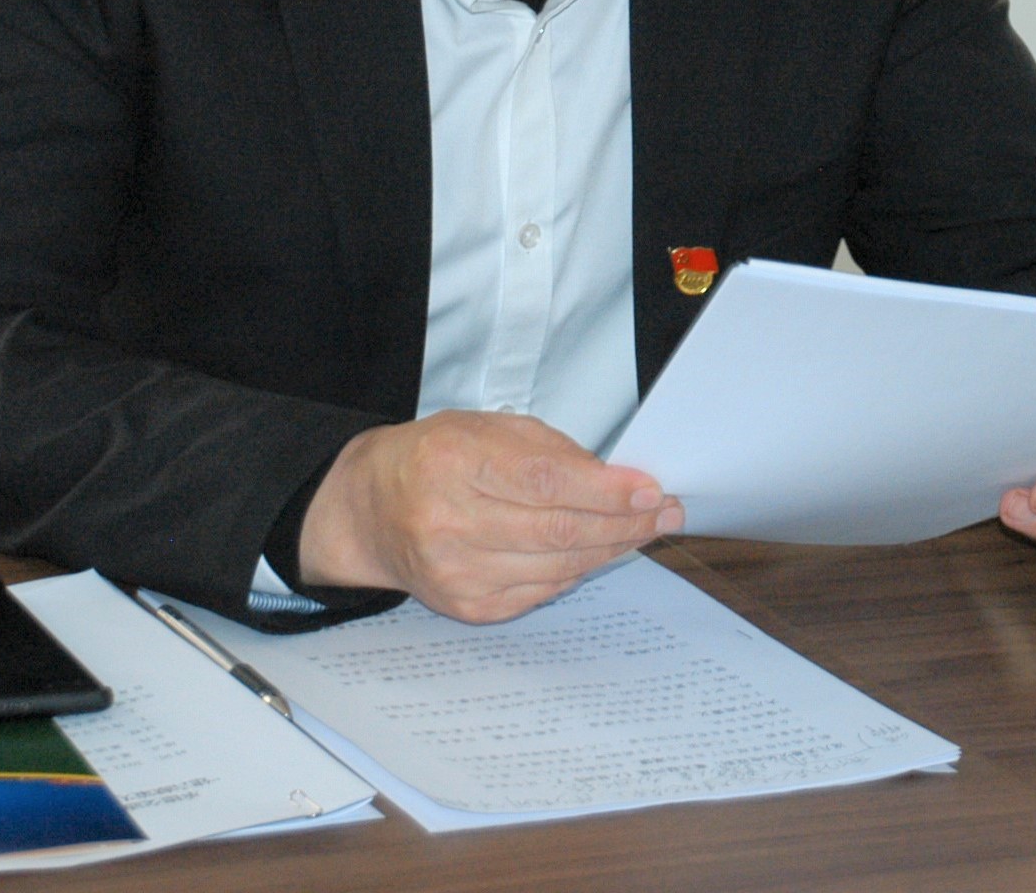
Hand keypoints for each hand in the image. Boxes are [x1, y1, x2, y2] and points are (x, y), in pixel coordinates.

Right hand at [297, 410, 682, 623]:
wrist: (371, 510)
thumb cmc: (434, 458)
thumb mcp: (485, 428)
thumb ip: (549, 450)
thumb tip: (618, 483)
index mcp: (452, 461)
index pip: (544, 480)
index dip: (605, 490)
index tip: (649, 489)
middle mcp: (449, 521)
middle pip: (558, 530)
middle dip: (623, 523)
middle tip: (664, 512)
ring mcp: (456, 572)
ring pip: (557, 567)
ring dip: (609, 549)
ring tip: (643, 531)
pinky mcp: (466, 606)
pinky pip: (541, 591)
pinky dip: (576, 572)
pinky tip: (596, 553)